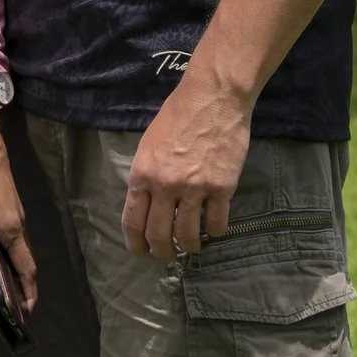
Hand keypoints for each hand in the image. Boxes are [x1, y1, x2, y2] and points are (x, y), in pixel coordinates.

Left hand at [0, 103, 35, 314]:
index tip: (25, 313)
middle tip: (12, 310)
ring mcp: (14, 215)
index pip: (25, 269)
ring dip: (13, 271)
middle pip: (24, 263)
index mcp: (10, 228)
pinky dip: (7, 254)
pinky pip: (11, 238)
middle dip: (21, 288)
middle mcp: (18, 225)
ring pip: (18, 250)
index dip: (27, 292)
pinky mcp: (7, 207)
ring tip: (1, 290)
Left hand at [125, 71, 251, 259]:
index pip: (134, 220)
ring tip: (191, 247)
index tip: (140, 251)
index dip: (136, 242)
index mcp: (142, 174)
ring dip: (189, 246)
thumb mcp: (149, 145)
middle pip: (159, 234)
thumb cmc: (177, 116)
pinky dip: (215, 231)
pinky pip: (217, 222)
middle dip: (162, 251)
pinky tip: (214, 229)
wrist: (212, 100)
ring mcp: (195, 189)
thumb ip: (147, 175)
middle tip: (166, 256)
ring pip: (188, 234)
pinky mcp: (222, 189)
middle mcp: (165, 186)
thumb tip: (147, 201)